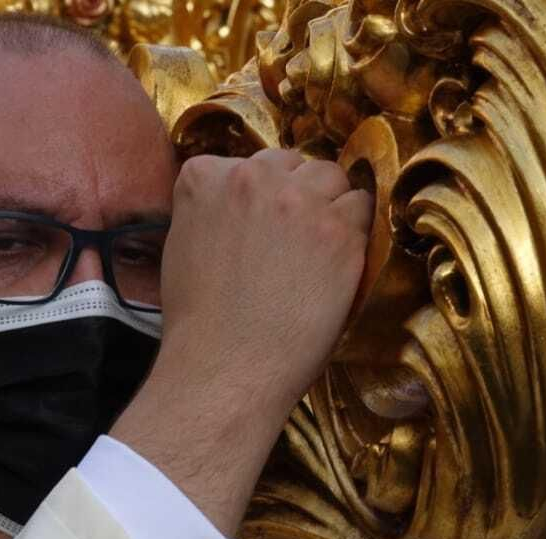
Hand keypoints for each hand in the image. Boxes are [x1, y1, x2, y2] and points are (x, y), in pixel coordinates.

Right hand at [112, 148, 373, 534]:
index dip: (261, 196)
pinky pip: (363, 211)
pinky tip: (338, 267)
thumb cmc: (200, 324)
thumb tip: (238, 206)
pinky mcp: (338, 232)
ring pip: (332, 179)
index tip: (262, 228)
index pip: (249, 163)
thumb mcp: (182, 246)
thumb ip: (211, 210)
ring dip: (330, 208)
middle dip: (297, 195)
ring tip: (318, 254)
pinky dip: (355, 234)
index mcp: (205, 176)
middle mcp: (253, 177)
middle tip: (294, 244)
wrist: (225, 368)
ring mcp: (299, 202)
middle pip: (294, 164)